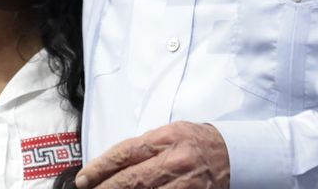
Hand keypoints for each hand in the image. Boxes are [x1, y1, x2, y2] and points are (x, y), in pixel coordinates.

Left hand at [74, 122, 230, 188]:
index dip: (99, 168)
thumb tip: (111, 164)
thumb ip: (144, 147)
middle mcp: (174, 160)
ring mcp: (184, 183)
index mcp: (166, 138)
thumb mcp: (170, 133)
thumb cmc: (197, 142)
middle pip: (130, 179)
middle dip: (104, 188)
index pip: (124, 154)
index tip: (83, 179)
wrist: (234, 154)